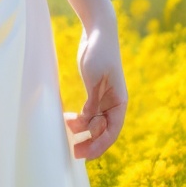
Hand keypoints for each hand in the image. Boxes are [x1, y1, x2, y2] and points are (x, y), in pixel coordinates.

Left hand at [65, 17, 127, 160]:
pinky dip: (79, 119)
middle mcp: (113, 103)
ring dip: (82, 131)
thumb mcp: (94, 79)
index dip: (99, 145)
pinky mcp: (94, 93)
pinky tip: (67, 120)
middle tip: (74, 152)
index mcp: (119, 101)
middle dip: (90, 142)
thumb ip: (92, 102)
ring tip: (66, 132)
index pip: (112, 131)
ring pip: (94, 123)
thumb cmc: (99, 53)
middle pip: (103, 131)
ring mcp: (104, 99)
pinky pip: (88, 113)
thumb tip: (87, 124)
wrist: (97, 31)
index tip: (85, 154)